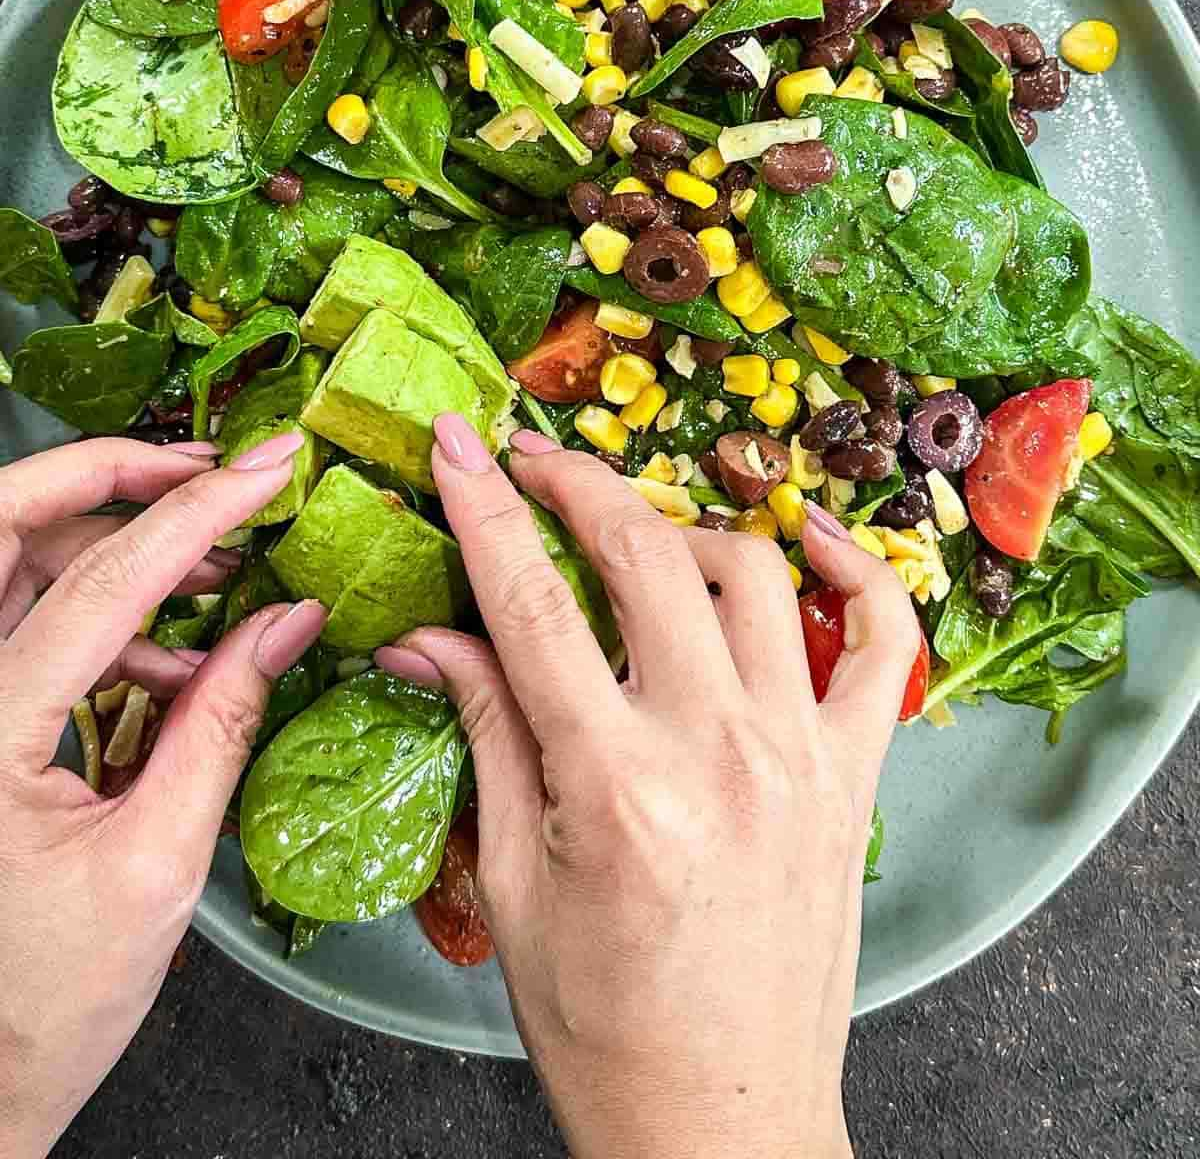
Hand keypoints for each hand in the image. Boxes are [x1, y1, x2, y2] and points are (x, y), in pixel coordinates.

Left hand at [0, 434, 326, 1158]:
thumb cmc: (47, 997)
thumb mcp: (157, 861)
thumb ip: (223, 723)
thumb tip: (289, 620)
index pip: (100, 584)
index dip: (197, 515)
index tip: (270, 471)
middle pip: (2, 525)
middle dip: (108, 475)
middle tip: (208, 467)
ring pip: (13, 562)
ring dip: (113, 540)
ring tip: (220, 567)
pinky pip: (29, 624)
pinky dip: (104, 612)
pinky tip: (180, 658)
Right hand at [378, 415, 920, 1158]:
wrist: (722, 1122)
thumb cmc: (603, 1026)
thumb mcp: (510, 884)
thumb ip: (486, 735)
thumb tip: (430, 635)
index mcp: (616, 785)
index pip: (533, 602)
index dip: (487, 507)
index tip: (460, 445)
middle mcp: (717, 750)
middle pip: (644, 555)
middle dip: (577, 483)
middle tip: (531, 460)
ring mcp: (799, 754)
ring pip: (752, 571)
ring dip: (682, 527)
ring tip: (634, 534)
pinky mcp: (853, 774)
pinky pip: (880, 640)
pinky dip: (857, 570)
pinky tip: (812, 538)